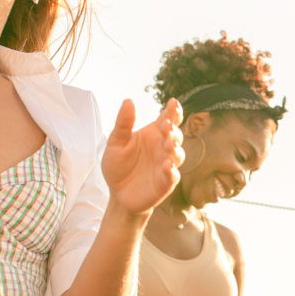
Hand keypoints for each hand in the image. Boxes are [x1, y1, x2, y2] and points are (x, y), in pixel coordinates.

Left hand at [102, 98, 183, 216]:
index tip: (173, 102)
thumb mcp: (116, 142)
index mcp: (153, 135)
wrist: (117, 194)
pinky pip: (173, 176)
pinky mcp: (165, 183)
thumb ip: (123, 123)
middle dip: (173, 130)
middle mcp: (163, 148)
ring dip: (175, 148)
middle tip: (166, 125)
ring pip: (178, 154)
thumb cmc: (118, 167)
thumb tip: (129, 101)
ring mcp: (166, 165)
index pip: (168, 119)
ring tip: (169, 143)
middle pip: (176, 135)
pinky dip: (171, 171)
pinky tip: (166, 165)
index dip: (173, 111)